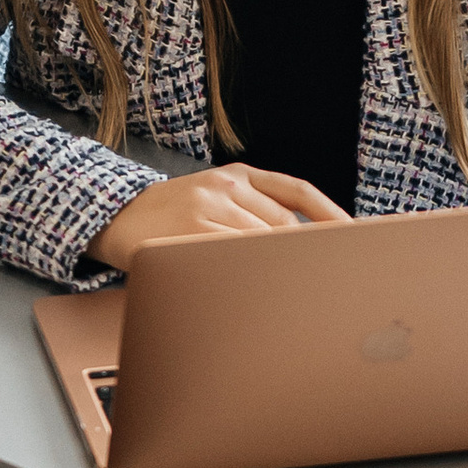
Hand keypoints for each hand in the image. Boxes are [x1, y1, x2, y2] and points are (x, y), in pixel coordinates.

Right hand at [90, 164, 347, 267]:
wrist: (113, 217)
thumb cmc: (171, 219)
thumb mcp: (214, 198)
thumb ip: (253, 212)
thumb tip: (304, 246)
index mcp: (239, 174)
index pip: (297, 191)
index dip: (330, 215)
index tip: (354, 237)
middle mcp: (226, 184)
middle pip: (283, 224)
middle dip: (302, 254)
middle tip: (321, 280)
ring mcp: (207, 205)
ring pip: (260, 242)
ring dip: (275, 269)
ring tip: (288, 293)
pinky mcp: (189, 229)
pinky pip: (231, 256)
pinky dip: (247, 274)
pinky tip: (252, 288)